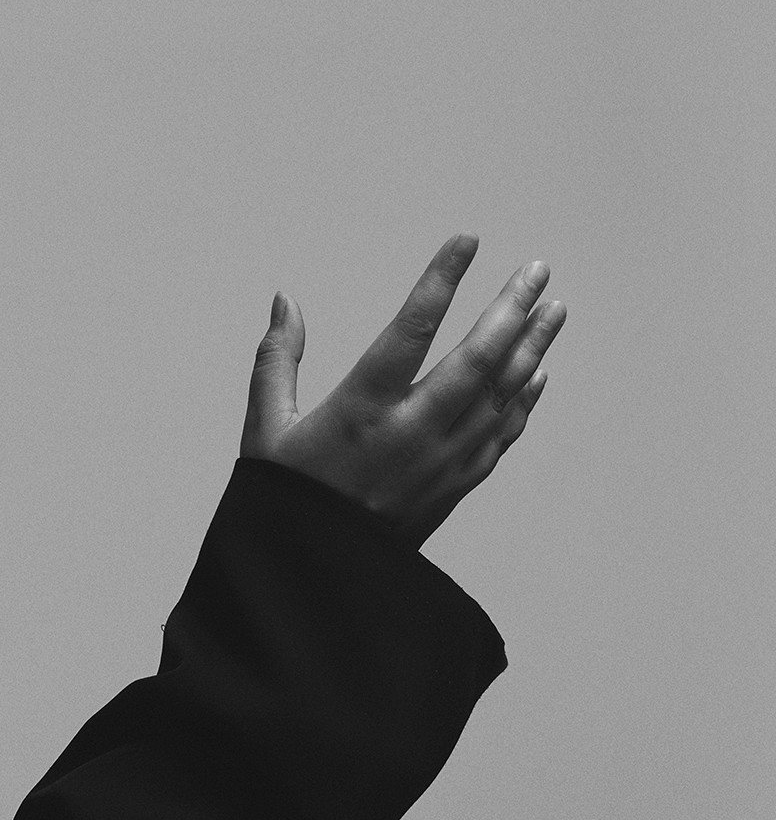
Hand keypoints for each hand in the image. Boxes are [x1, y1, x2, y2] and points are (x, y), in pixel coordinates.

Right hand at [241, 236, 564, 547]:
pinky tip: (539, 374)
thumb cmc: (287, 498)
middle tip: (536, 268)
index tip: (466, 241)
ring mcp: (441, 461)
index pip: (411, 330)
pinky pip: (502, 435)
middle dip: (511, 308)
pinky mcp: (455, 487)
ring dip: (532, 348)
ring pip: (501, 394)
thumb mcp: (265, 429)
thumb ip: (277, 361)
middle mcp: (411, 432)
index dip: (440, 281)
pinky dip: (524, 401)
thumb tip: (285, 300)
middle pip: (477, 359)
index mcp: (362, 410)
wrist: (318, 578)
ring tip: (555, 308)